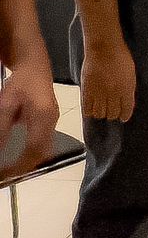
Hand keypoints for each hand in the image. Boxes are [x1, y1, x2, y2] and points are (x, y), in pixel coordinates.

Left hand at [0, 61, 59, 181]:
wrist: (34, 64)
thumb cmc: (20, 82)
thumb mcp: (6, 104)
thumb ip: (3, 128)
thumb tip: (0, 150)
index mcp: (43, 117)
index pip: (34, 149)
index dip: (20, 164)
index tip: (6, 173)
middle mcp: (52, 121)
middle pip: (42, 153)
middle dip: (26, 166)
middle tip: (8, 173)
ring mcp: (54, 120)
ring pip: (45, 149)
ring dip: (30, 160)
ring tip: (12, 166)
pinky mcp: (51, 119)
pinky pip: (44, 142)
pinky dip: (33, 151)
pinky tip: (20, 152)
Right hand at [81, 42, 135, 121]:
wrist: (104, 47)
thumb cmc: (120, 56)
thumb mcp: (131, 74)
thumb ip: (128, 90)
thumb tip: (126, 104)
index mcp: (126, 90)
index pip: (126, 111)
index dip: (124, 116)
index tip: (122, 117)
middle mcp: (113, 94)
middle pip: (112, 114)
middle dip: (112, 114)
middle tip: (110, 110)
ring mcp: (99, 93)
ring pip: (99, 114)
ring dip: (100, 113)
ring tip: (100, 108)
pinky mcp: (87, 90)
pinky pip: (87, 109)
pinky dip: (89, 111)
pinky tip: (91, 107)